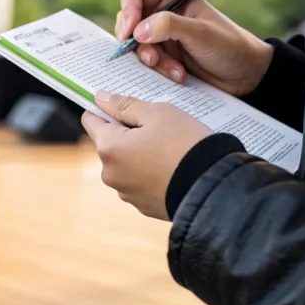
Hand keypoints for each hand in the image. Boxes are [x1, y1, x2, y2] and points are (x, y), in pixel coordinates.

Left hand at [82, 90, 211, 220]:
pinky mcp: (143, 206)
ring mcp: (126, 193)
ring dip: (139, 153)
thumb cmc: (185, 144)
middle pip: (109, 143)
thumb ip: (124, 104)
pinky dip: (150, 172)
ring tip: (168, 148)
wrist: (213, 188)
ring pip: (126, 163)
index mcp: (109, 148)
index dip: (106, 109)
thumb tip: (100, 98)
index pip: (90, 120)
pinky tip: (172, 166)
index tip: (123, 105)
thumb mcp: (157, 113)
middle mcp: (110, 174)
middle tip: (156, 126)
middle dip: (127, 132)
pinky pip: (140, 181)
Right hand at [116, 0, 273, 95]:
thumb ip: (169, 26)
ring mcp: (160, 34)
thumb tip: (138, 31)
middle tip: (152, 57)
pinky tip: (178, 74)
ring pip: (135, 45)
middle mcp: (162, 11)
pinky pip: (146, 61)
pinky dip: (159, 69)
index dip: (127, 12)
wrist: (244, 74)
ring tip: (174, 69)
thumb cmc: (229, 45)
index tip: (130, 34)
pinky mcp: (163, 54)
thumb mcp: (200, 33)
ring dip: (152, 60)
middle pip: (128, 21)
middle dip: (137, 43)